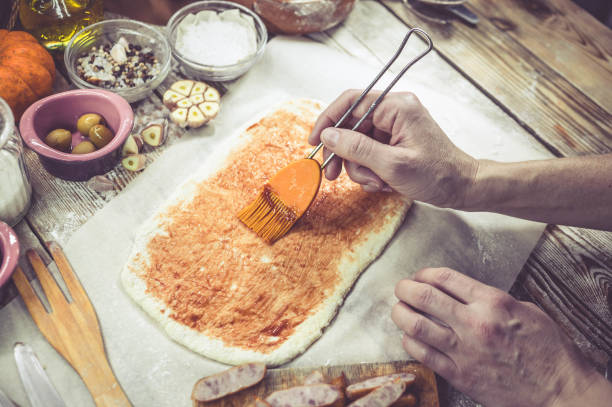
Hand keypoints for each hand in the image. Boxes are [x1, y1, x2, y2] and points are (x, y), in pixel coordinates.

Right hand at [309, 90, 477, 207]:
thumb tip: (328, 135)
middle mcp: (394, 111)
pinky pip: (368, 152)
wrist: (461, 188)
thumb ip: (357, 148)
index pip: (351, 102)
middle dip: (343, 153)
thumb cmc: (436, 175)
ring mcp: (394, 127)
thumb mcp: (392, 165)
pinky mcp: (394, 142)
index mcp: (397, 106)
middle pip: (351, 125)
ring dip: (359, 167)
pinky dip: (369, 170)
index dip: (328, 120)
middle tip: (333, 174)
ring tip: (375, 183)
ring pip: (357, 143)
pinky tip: (381, 182)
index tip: (314, 141)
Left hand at [391, 267, 611, 406]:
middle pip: (425, 298)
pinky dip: (411, 343)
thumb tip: (465, 294)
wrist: (558, 389)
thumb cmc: (548, 349)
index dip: (425, 273)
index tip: (420, 276)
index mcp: (492, 302)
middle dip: (406, 289)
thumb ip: (491, 300)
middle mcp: (474, 323)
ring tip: (399, 310)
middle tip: (401, 288)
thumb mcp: (525, 310)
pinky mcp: (460, 375)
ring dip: (401, 314)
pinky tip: (409, 337)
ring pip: (417, 326)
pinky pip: (424, 355)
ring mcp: (465, 350)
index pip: (445, 278)